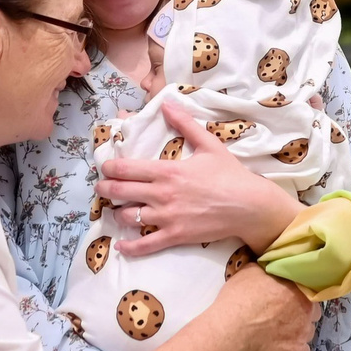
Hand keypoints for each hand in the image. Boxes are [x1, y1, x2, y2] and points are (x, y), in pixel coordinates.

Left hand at [99, 97, 303, 253]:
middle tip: (101, 187)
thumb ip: (186, 124)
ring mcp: (167, 217)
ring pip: (128, 217)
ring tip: (116, 210)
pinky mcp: (175, 236)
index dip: (110, 168)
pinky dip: (130, 247)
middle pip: (121, 192)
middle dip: (106, 189)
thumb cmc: (229, 174)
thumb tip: (167, 103)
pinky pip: (146, 244)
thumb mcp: (209, 144)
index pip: (128, 168)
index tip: (105, 167)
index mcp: (168, 171)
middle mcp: (162, 194)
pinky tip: (121, 246)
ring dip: (118, 213)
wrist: (248, 205)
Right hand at [208, 266, 317, 350]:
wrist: (229, 331)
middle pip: (311, 311)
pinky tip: (280, 348)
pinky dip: (293, 350)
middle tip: (282, 315)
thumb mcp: (250, 271)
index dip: (295, 294)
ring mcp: (304, 333)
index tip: (284, 298)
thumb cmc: (238, 299)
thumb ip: (268, 271)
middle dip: (301, 313)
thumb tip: (271, 271)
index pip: (306, 289)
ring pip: (307, 332)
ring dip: (297, 331)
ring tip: (278, 333)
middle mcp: (307, 309)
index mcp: (298, 288)